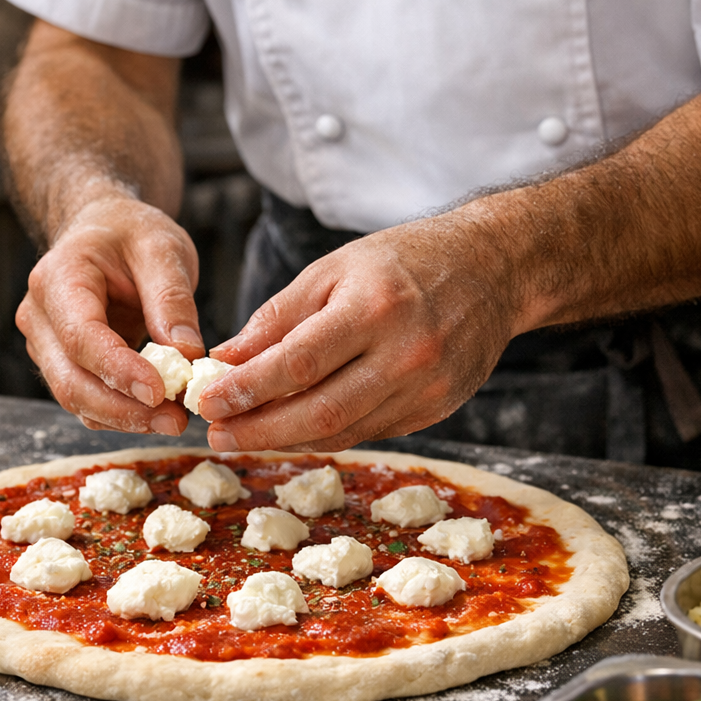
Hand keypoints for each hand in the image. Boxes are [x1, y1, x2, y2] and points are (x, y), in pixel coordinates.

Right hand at [17, 194, 203, 433]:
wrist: (103, 230)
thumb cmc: (130, 234)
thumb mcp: (162, 249)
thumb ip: (171, 299)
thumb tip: (186, 355)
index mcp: (57, 279)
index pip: (81, 336)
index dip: (118, 370)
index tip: (161, 392)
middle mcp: (39, 317)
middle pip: (70, 380)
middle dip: (124, 409)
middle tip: (177, 421)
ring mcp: (46, 346)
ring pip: (76, 399)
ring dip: (125, 419)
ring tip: (175, 420)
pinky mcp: (63, 366)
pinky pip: (88, 401)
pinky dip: (122, 414)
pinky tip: (158, 415)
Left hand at [198, 216, 518, 450]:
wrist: (493, 269)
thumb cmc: (405, 261)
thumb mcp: (335, 269)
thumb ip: (279, 317)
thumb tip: (226, 361)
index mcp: (375, 306)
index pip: (299, 362)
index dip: (248, 389)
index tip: (206, 403)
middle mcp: (406, 352)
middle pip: (321, 410)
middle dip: (259, 430)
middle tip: (216, 435)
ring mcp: (426, 386)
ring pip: (343, 431)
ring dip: (286, 439)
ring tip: (242, 436)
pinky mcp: (435, 408)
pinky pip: (367, 432)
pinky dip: (323, 434)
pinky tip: (290, 430)